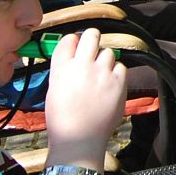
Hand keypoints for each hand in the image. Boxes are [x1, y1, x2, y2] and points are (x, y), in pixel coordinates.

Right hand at [43, 29, 125, 166]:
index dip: (74, 40)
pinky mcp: (118, 82)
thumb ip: (64, 70)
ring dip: (105, 59)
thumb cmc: (63, 119)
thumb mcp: (54, 89)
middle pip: (91, 35)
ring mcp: (102, 73)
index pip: (69, 39)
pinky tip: (109, 84)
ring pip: (108, 52)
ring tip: (100, 75)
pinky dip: (116, 72)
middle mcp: (82, 66)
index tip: (77, 45)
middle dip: (92, 38)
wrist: (78, 139)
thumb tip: (75, 56)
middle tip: (92, 47)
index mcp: (61, 68)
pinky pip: (121, 66)